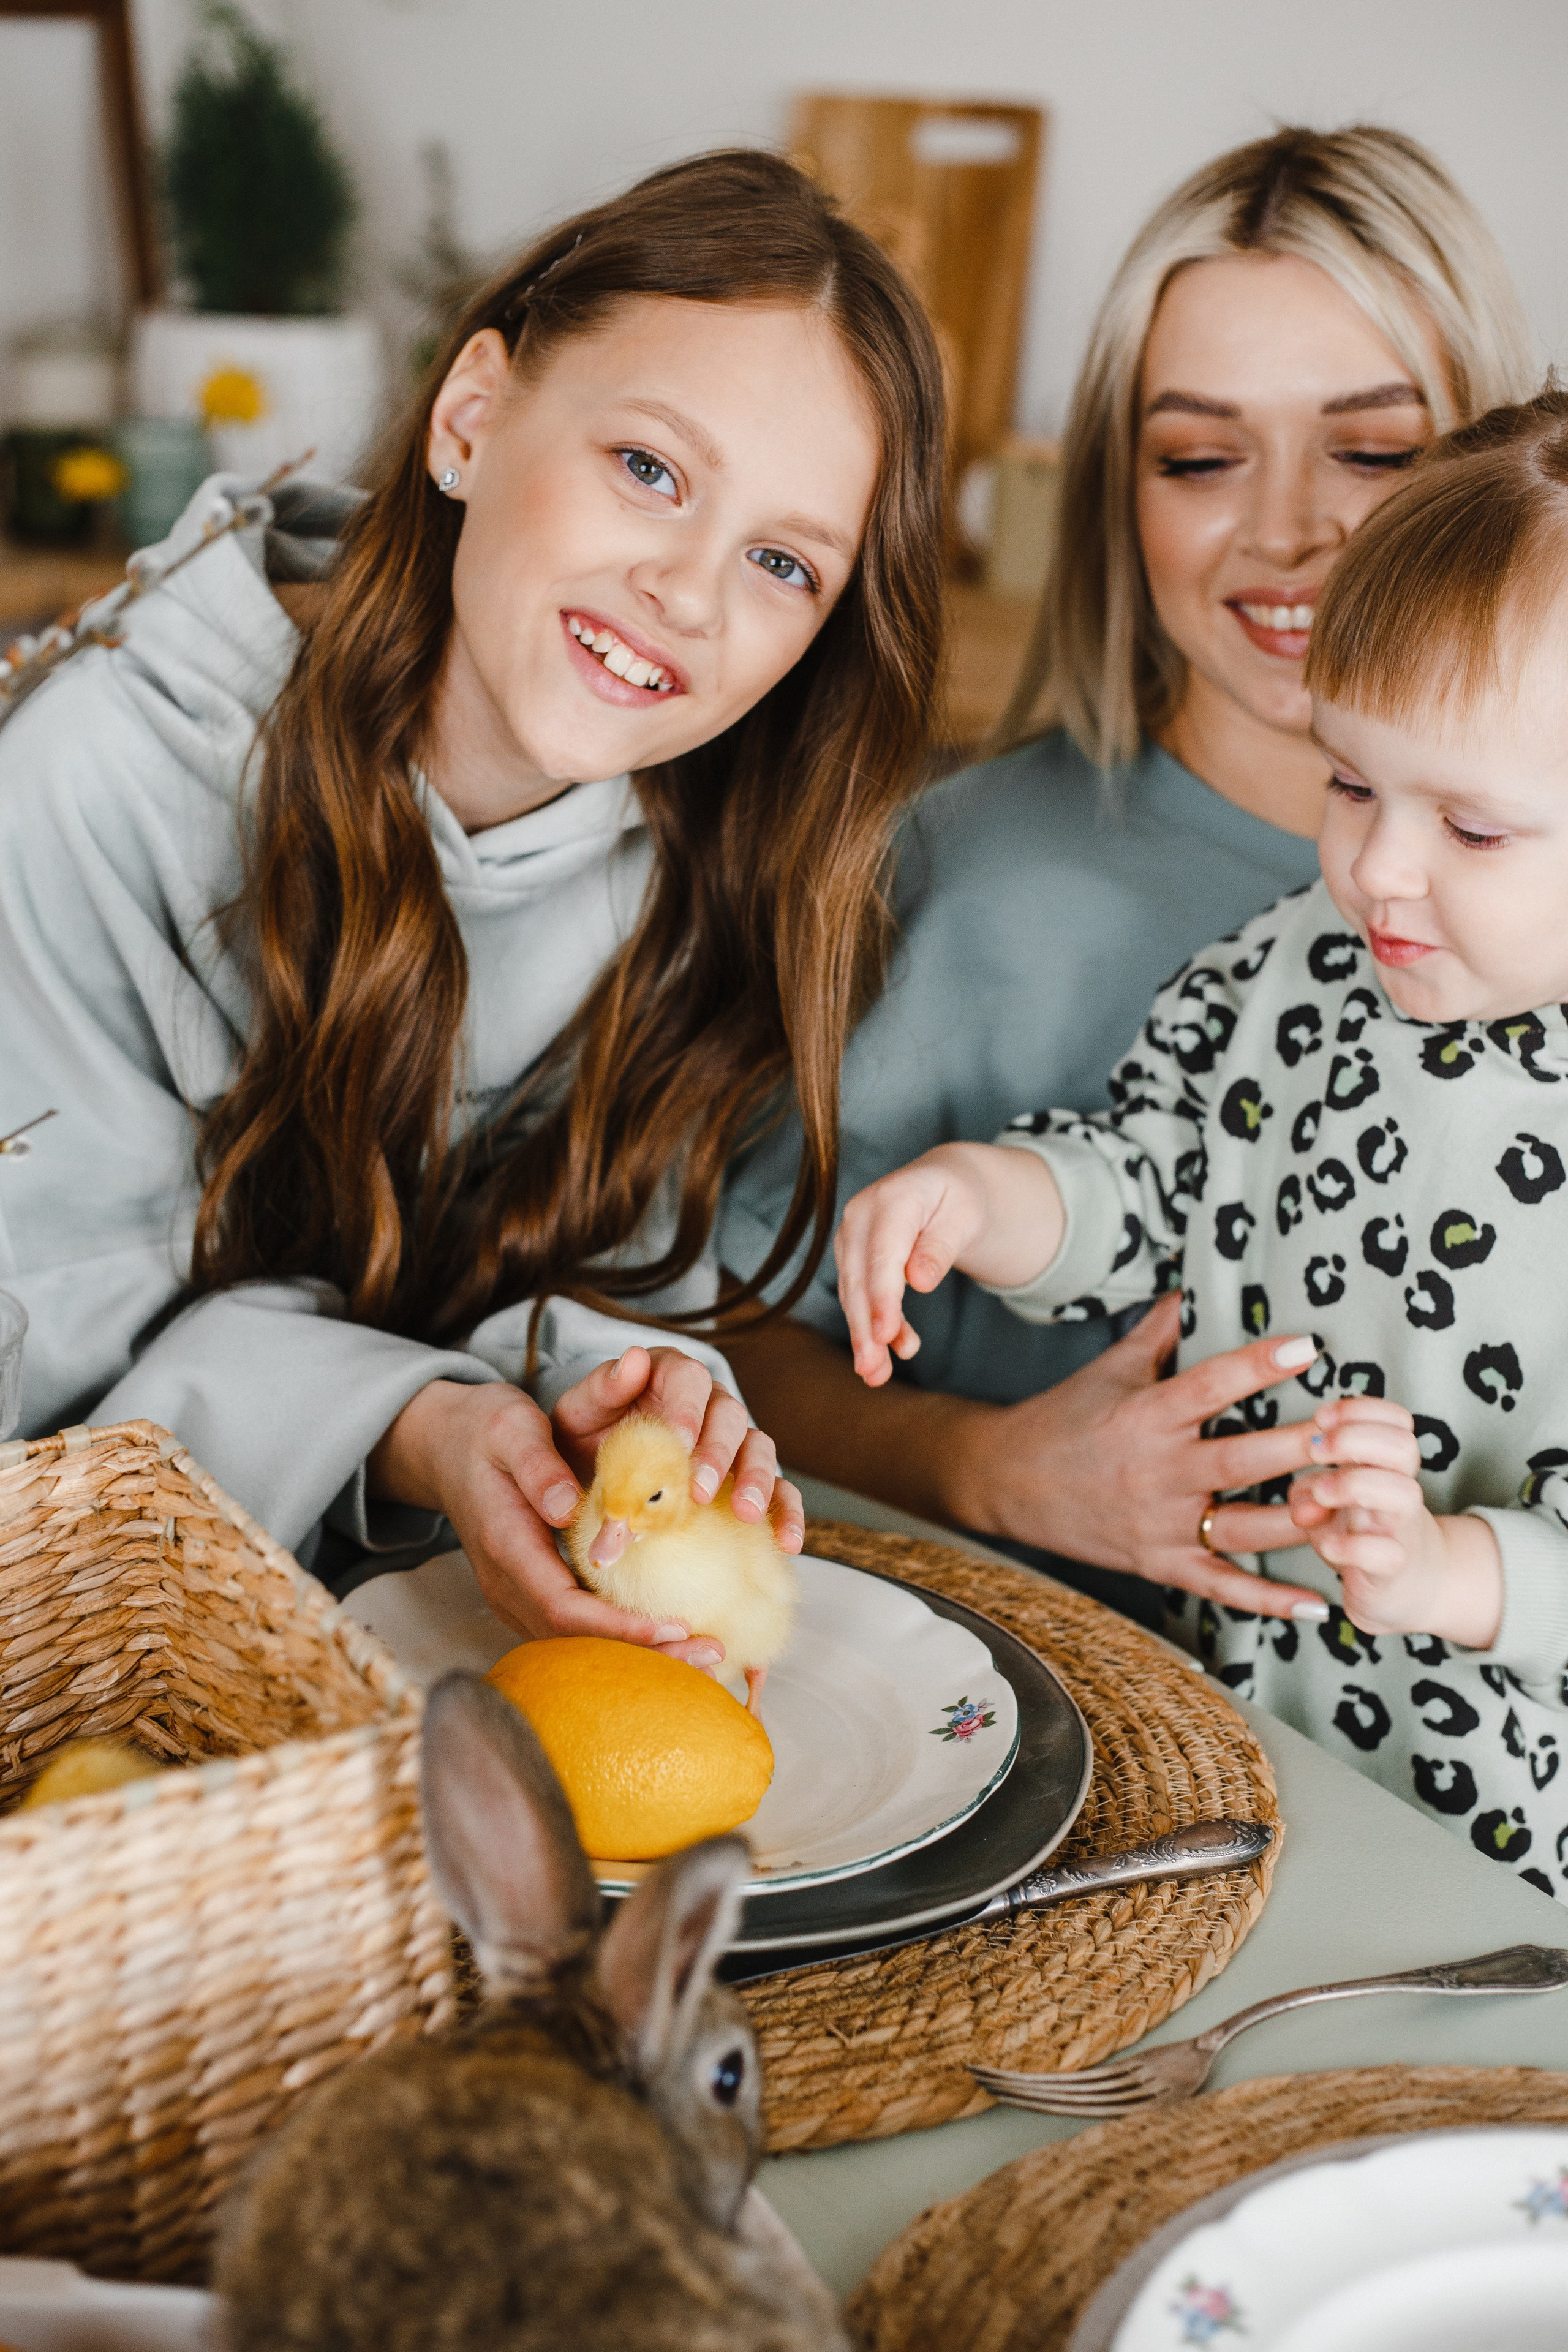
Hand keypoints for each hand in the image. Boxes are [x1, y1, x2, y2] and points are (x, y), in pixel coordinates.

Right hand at [368, 1346, 802, 1656]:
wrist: (444, 1446)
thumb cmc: (486, 1432)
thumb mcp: (510, 1429)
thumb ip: (538, 1466)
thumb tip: (568, 1506)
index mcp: (505, 1546)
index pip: (564, 1606)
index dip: (620, 1625)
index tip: (678, 1626)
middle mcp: (507, 1584)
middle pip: (576, 1641)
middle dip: (645, 1654)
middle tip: (714, 1655)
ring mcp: (515, 1596)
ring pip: (578, 1644)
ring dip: (640, 1654)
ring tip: (706, 1654)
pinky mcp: (530, 1595)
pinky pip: (578, 1630)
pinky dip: (625, 1638)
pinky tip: (672, 1637)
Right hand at [836, 1142, 1062, 1384]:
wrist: (942, 1183)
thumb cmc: (959, 1199)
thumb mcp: (965, 1216)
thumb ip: (941, 1247)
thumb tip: (920, 1280)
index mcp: (894, 1197)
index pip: (883, 1255)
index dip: (883, 1297)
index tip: (885, 1335)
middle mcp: (861, 1214)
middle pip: (860, 1278)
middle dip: (865, 1328)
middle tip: (874, 1371)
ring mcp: (851, 1235)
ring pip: (854, 1292)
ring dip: (864, 1335)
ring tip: (877, 1375)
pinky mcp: (852, 1255)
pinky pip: (858, 1294)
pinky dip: (869, 1325)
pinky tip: (881, 1355)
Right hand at [948, 1293, 1332, 1617]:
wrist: (1008, 1482)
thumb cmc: (1064, 1418)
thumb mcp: (1110, 1369)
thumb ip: (1159, 1331)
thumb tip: (1196, 1286)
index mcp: (1146, 1416)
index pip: (1208, 1385)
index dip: (1257, 1365)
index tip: (1306, 1347)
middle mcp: (1157, 1472)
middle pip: (1239, 1460)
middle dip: (1298, 1448)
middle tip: (1349, 1434)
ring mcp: (1160, 1524)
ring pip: (1241, 1527)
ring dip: (1298, 1520)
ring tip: (1350, 1509)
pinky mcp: (1160, 1563)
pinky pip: (1221, 1585)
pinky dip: (1268, 1601)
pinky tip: (1317, 1602)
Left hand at [1289, 1395, 1502, 1644]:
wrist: (1404, 1589)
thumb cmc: (1361, 1532)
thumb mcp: (1327, 1505)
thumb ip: (1307, 1493)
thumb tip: (1304, 1505)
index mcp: (1387, 1466)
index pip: (1396, 1419)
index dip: (1360, 1409)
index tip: (1321, 1419)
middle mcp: (1400, 1493)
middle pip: (1403, 1446)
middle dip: (1354, 1438)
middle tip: (1318, 1450)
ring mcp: (1401, 1531)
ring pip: (1403, 1494)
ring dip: (1354, 1485)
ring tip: (1322, 1495)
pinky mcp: (1394, 1571)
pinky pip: (1385, 1554)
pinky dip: (1350, 1547)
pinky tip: (1327, 1545)